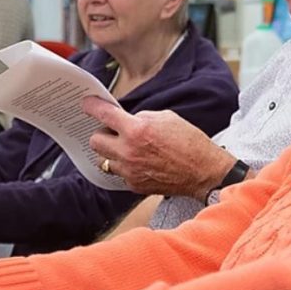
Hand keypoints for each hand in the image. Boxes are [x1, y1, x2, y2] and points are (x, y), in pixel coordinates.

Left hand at [83, 97, 235, 199]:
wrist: (204, 171)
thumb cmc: (190, 142)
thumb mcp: (166, 117)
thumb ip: (142, 117)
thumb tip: (127, 119)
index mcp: (137, 130)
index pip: (104, 114)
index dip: (92, 106)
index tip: (87, 104)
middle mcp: (129, 151)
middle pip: (96, 141)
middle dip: (103, 134)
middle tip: (114, 132)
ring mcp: (130, 171)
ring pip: (104, 160)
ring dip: (112, 153)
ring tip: (128, 149)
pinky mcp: (134, 185)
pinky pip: (119, 174)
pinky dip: (126, 167)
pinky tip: (140, 163)